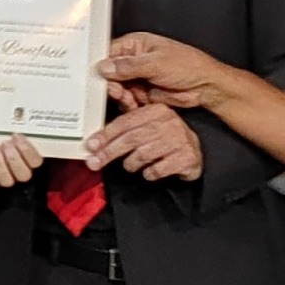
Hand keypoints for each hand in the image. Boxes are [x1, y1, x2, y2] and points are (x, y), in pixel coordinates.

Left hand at [0, 135, 42, 193]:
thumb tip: (14, 121)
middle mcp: (20, 173)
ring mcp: (6, 179)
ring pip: (7, 180)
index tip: (17, 136)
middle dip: (14, 157)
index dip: (27, 149)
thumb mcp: (13, 137)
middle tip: (5, 143)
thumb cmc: (4, 145)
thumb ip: (17, 135)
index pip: (36, 161)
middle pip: (24, 174)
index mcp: (30, 161)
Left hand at [87, 98, 204, 185]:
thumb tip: (95, 134)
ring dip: (131, 164)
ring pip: (143, 155)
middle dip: (109, 152)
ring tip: (130, 165)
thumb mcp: (147, 124)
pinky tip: (148, 172)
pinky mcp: (186, 158)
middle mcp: (169, 123)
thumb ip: (124, 124)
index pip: (125, 122)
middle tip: (95, 163)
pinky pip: (157, 170)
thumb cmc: (163, 138)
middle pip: (131, 139)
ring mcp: (180, 140)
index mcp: (156, 111)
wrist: (194, 152)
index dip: (105, 135)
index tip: (90, 146)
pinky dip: (148, 173)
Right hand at [97, 31, 234, 109]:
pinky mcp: (143, 93)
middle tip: (118, 91)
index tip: (98, 77)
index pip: (110, 53)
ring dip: (121, 96)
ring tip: (129, 98)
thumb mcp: (156, 63)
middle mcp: (135, 61)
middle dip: (112, 84)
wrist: (205, 86)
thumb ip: (128, 66)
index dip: (103, 66)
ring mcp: (139, 78)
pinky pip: (128, 100)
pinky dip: (128, 105)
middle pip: (111, 73)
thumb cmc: (189, 65)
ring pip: (118, 89)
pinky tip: (134, 104)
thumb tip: (106, 66)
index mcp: (137, 45)